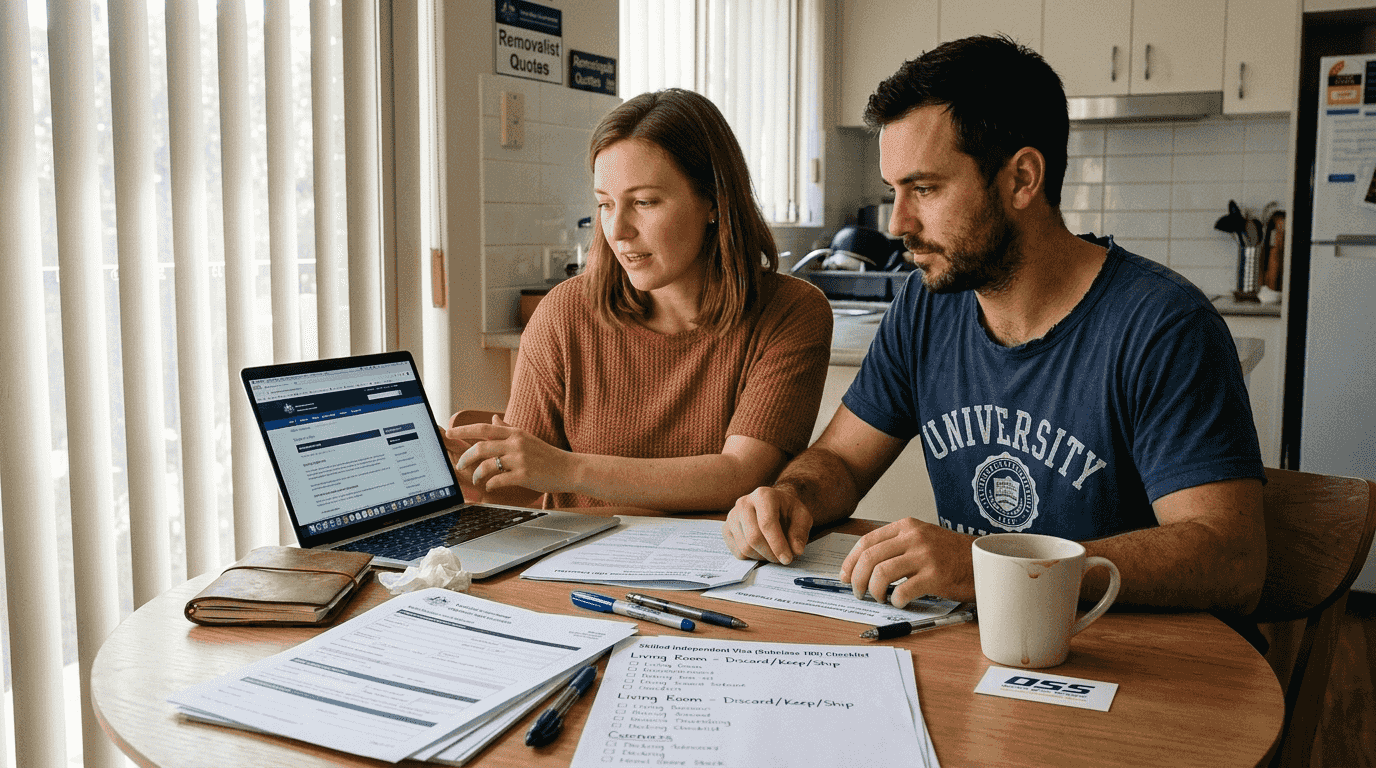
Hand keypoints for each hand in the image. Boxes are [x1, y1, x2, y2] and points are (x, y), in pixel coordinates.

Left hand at [446, 415, 571, 493]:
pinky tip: (490, 487)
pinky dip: (490, 484)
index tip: (450, 433)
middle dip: (465, 457)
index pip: (483, 428)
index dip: (464, 430)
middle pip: (481, 447)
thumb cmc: (547, 455)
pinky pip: (499, 480)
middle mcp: (516, 444)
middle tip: (460, 466)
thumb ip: (508, 429)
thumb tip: (492, 419)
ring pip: (488, 464)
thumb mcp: (527, 438)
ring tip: (477, 480)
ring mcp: (520, 459)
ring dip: (477, 474)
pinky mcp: (524, 475)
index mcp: (515, 433)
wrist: (569, 469)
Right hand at [722, 486, 813, 564]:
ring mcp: (732, 516)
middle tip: (782, 559)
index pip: (767, 523)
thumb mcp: (802, 517)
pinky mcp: (726, 529)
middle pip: (753, 537)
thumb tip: (796, 550)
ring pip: (745, 547)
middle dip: (770, 554)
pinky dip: (752, 557)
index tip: (787, 559)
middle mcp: (744, 503)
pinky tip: (762, 550)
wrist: (774, 505)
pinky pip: (737, 552)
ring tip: (774, 553)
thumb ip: (800, 533)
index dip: (777, 544)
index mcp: (763, 495)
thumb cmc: (787, 511)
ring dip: (762, 557)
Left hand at [839, 518, 976, 604]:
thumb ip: (896, 545)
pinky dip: (895, 600)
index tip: (844, 576)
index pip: (866, 541)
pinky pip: (902, 591)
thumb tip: (863, 565)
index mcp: (906, 526)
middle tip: (858, 592)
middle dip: (856, 579)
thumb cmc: (950, 554)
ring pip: (881, 574)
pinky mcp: (935, 576)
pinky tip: (900, 602)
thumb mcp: (921, 538)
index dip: (850, 561)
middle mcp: (913, 537)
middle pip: (870, 558)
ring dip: (873, 591)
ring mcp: (925, 556)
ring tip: (879, 598)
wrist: (983, 560)